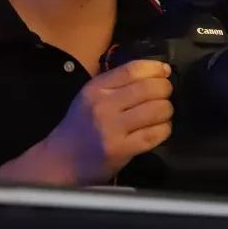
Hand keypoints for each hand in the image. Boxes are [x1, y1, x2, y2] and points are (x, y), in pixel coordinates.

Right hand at [46, 60, 172, 183]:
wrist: (60, 160)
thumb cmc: (81, 124)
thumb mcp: (92, 95)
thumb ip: (121, 82)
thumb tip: (161, 70)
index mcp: (96, 88)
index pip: (133, 69)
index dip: (155, 68)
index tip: (165, 72)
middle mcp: (104, 105)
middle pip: (149, 88)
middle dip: (165, 89)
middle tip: (165, 95)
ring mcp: (112, 128)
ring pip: (157, 110)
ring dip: (167, 110)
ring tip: (162, 113)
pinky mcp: (121, 150)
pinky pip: (154, 134)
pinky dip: (164, 129)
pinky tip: (160, 128)